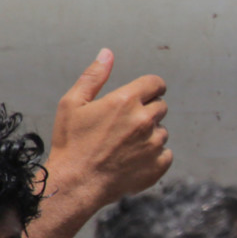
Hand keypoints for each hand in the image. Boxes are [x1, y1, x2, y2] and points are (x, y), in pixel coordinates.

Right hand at [44, 50, 171, 210]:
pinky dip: (153, 156)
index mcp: (126, 101)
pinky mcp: (159, 164)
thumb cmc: (71, 143)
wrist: (75, 183)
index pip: (156, 83)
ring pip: (162, 131)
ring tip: (122, 146)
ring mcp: (154, 143)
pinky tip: (131, 160)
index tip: (144, 95)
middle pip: (160, 107)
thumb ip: (94, 76)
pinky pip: (165, 153)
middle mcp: (145, 120)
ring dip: (148, 135)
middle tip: (122, 126)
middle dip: (145, 112)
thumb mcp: (72, 104)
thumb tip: (107, 53)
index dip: (150, 88)